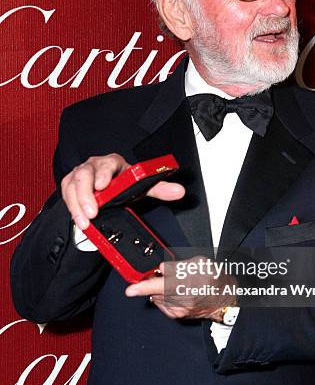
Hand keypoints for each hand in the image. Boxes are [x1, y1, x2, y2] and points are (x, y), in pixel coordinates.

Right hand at [61, 153, 184, 228]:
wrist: (106, 184)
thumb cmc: (123, 183)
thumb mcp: (141, 186)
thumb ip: (159, 189)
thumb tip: (179, 191)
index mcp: (113, 163)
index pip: (107, 164)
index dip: (104, 174)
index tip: (104, 186)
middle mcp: (95, 166)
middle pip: (85, 175)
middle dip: (87, 195)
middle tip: (92, 211)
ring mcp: (81, 174)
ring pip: (73, 185)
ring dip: (77, 204)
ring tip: (85, 221)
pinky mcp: (70, 184)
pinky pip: (66, 193)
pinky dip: (71, 207)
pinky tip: (78, 218)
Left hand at [125, 257, 236, 320]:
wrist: (225, 299)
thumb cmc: (215, 280)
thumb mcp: (199, 263)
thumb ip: (178, 265)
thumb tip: (163, 269)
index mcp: (185, 285)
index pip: (157, 286)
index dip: (141, 288)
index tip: (130, 290)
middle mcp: (179, 301)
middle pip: (155, 290)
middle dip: (156, 282)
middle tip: (168, 275)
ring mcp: (177, 310)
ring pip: (157, 297)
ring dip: (161, 290)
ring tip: (177, 284)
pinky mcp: (177, 316)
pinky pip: (162, 304)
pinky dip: (165, 297)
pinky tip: (177, 292)